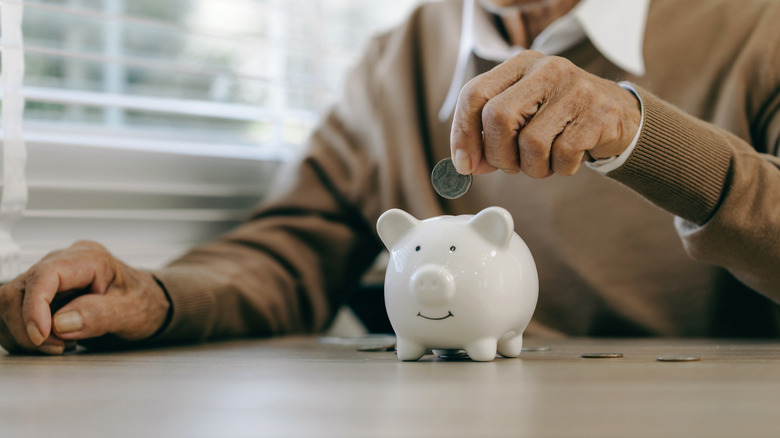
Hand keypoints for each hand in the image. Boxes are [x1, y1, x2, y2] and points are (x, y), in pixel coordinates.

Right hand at [0, 241, 169, 354]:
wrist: (147, 303)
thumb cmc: (143, 302)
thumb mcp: (132, 310)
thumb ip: (99, 315)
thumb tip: (61, 323)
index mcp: (88, 258)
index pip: (45, 275)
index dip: (35, 307)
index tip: (41, 336)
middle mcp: (63, 263)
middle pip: (18, 290)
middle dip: (28, 327)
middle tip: (58, 347)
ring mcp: (48, 278)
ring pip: (8, 303)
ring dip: (23, 333)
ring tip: (59, 345)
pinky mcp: (40, 295)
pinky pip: (12, 314)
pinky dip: (22, 335)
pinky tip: (51, 341)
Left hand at [451, 51, 641, 177]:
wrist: (619, 117)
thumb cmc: (559, 120)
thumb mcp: (522, 116)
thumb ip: (490, 135)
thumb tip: (466, 164)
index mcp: (520, 65)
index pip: (474, 94)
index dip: (463, 133)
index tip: (465, 163)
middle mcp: (546, 69)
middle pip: (498, 117)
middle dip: (498, 154)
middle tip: (509, 166)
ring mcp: (574, 89)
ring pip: (530, 143)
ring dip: (531, 168)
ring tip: (543, 162)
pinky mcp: (597, 114)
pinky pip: (562, 155)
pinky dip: (560, 169)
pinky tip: (568, 159)